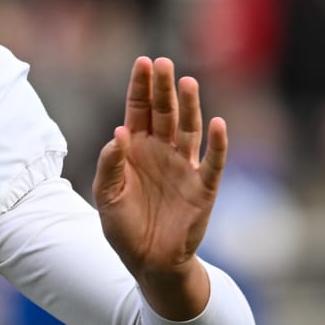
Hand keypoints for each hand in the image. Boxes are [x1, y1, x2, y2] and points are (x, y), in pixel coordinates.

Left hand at [92, 57, 227, 319]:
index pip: (138, 110)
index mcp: (136, 150)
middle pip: (165, 112)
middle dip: (163, 88)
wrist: (149, 263)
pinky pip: (213, 162)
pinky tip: (217, 124)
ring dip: (189, 106)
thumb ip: (109, 165)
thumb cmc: (125, 228)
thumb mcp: (107, 197)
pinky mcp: (203, 187)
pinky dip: (217, 144)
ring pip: (189, 129)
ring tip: (186, 83)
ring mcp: (184, 167)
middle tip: (163, 63)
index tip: (142, 62)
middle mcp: (162, 152)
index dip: (140, 87)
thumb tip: (117, 133)